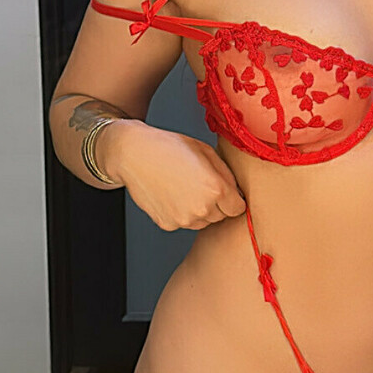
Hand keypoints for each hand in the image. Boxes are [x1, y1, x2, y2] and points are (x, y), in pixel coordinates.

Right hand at [105, 119, 245, 229]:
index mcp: (215, 189)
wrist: (134, 154)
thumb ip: (226, 175)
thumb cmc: (169, 148)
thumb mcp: (206, 152)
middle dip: (217, 204)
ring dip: (200, 210)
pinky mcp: (168, 224)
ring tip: (184, 187)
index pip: (238, 209)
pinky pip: (184, 223)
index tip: (225, 191)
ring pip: (203, 222)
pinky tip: (172, 194)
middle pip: (221, 216)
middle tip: (199, 184)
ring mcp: (183, 220)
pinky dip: (182, 213)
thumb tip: (237, 192)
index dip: (233, 198)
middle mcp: (201, 209)